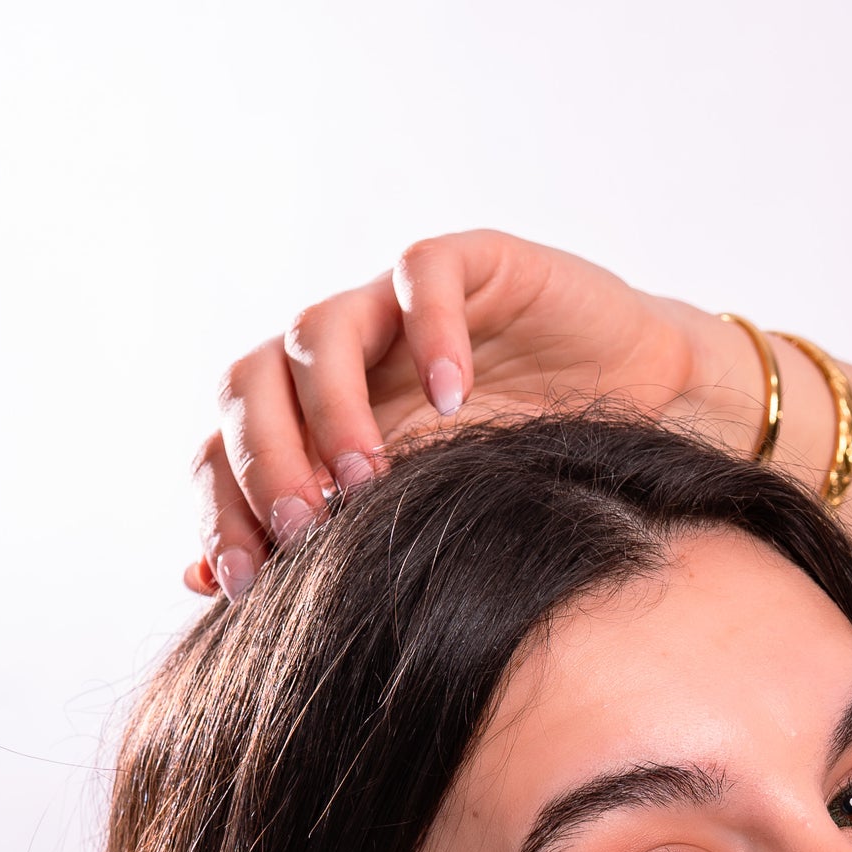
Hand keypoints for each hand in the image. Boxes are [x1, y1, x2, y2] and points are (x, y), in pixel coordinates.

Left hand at [186, 230, 763, 601]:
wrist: (651, 414)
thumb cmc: (534, 479)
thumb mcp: (429, 527)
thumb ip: (327, 549)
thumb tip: (199, 581)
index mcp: (310, 425)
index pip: (225, 452)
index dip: (222, 512)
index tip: (242, 586)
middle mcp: (341, 363)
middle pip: (250, 382)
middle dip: (264, 459)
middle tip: (304, 528)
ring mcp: (396, 310)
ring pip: (318, 329)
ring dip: (330, 407)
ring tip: (369, 476)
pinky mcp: (471, 266)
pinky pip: (422, 275)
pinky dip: (429, 331)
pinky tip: (454, 396)